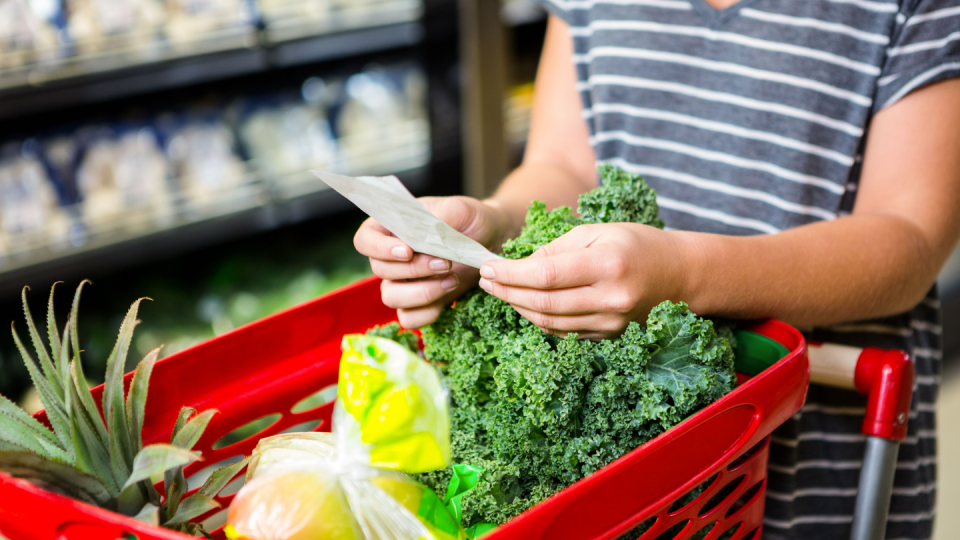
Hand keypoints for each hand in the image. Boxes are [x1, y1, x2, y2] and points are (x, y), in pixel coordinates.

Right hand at [354, 196, 511, 327]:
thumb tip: (428, 234)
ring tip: (452, 279)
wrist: (492, 240)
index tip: (407, 251)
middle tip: (446, 263)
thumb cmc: (471, 220)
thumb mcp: (461, 209)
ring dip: (421, 292)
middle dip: (414, 270)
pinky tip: (449, 295)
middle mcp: (391, 257)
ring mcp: (402, 282)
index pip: (364, 240)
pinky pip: (409, 319)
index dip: (379, 249)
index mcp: (391, 227)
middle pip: (380, 270)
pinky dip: (427, 312)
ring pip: (391, 297)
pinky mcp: (419, 303)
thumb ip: (442, 218)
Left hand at [477, 223, 687, 339]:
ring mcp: (611, 323)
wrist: (681, 276)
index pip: (545, 275)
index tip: (488, 268)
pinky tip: (525, 304)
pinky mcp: (609, 336)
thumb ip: (557, 248)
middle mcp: (610, 299)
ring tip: (501, 291)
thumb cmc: (638, 244)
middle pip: (543, 303)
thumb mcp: (598, 231)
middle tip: (486, 281)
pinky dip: (539, 319)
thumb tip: (520, 264)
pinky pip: (564, 332)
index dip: (511, 274)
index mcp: (607, 265)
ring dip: (518, 308)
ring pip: (549, 322)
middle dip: (507, 292)